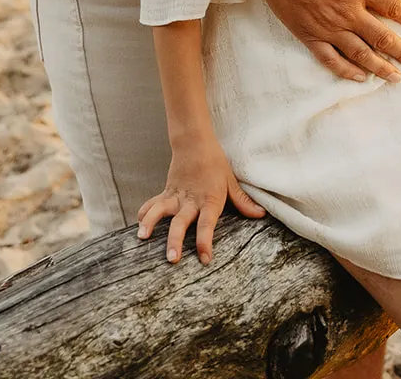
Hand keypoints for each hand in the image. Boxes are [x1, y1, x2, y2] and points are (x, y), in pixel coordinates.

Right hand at [136, 141, 264, 264]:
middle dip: (175, 242)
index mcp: (209, 200)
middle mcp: (190, 201)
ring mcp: (176, 196)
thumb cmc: (215, 163)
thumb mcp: (231, 181)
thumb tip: (261, 214)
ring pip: (160, 211)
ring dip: (151, 224)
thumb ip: (243, 201)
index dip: (205, 242)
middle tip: (172, 259)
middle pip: (181, 223)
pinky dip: (145, 213)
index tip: (204, 259)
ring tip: (142, 238)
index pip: (207, 224)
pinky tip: (139, 226)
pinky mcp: (166, 192)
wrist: (195, 142)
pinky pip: (153, 203)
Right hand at [254, 0, 400, 85]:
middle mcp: (348, 11)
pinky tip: (359, 77)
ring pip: (360, 53)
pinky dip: (346, 71)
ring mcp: (329, 26)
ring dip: (380, 67)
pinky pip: (331, 59)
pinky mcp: (310, 36)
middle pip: (382, 37)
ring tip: (395, 77)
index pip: (392, 7)